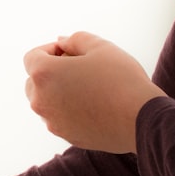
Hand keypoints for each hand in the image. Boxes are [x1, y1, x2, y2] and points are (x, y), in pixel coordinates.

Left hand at [22, 32, 165, 153]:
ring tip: (88, 87)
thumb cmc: (121, 79)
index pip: (32, 57)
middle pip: (34, 80)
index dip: (51, 50)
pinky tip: (94, 105)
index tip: (71, 52)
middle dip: (51, 72)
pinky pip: (59, 118)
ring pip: (46, 101)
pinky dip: (68, 110)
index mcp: (43, 74)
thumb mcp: (100, 47)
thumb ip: (75, 39)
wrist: (142, 120)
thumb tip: (61, 42)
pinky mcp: (65, 136)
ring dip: (58, 91)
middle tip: (79, 69)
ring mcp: (51, 121)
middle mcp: (40, 100)